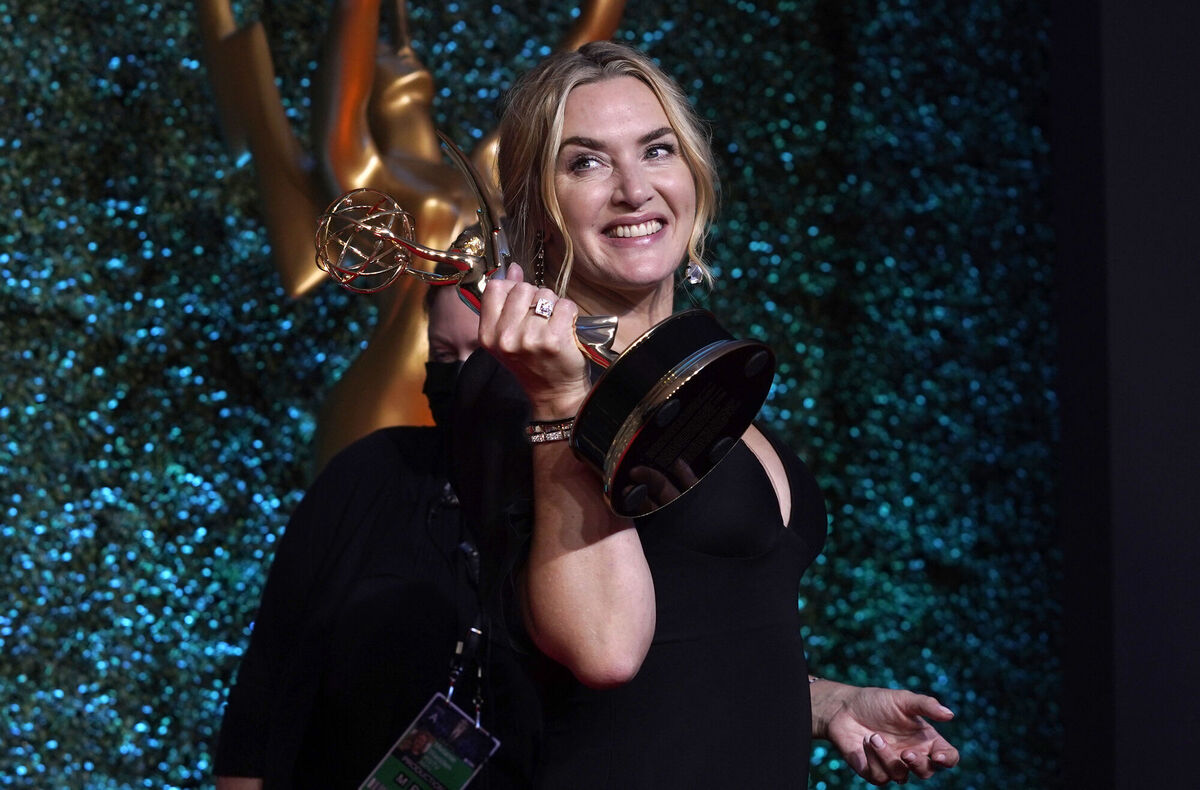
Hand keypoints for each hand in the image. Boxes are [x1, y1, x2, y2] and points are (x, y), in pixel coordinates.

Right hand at [478, 263, 590, 417]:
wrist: (553, 393)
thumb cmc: (532, 363)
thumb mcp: (508, 336)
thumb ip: (506, 301)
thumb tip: (512, 269)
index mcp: (488, 334)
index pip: (496, 288)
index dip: (513, 288)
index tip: (522, 302)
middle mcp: (505, 337)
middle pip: (523, 288)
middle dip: (536, 297)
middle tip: (541, 318)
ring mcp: (530, 338)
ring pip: (546, 295)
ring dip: (554, 305)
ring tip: (553, 325)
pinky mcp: (554, 339)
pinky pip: (565, 305)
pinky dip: (570, 313)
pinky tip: (566, 329)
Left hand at [812, 680, 958, 784]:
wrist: (844, 707)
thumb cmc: (876, 702)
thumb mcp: (902, 699)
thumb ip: (925, 705)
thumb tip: (950, 714)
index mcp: (925, 739)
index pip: (947, 756)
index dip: (947, 759)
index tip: (938, 756)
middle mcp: (911, 755)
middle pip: (927, 772)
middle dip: (918, 764)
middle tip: (906, 752)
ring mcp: (893, 765)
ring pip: (901, 776)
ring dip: (887, 758)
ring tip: (873, 736)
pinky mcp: (873, 771)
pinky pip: (880, 777)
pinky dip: (872, 759)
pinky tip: (865, 741)